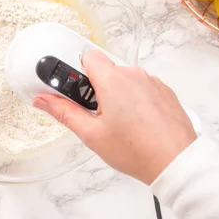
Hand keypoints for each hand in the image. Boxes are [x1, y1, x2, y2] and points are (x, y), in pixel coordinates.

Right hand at [33, 50, 196, 184]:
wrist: (176, 162)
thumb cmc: (136, 150)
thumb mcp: (91, 134)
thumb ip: (64, 112)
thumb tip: (43, 100)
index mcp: (112, 81)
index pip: (88, 57)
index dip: (78, 72)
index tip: (76, 90)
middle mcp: (134, 75)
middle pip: (106, 71)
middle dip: (98, 89)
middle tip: (99, 116)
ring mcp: (152, 82)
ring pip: (125, 80)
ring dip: (118, 94)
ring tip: (121, 123)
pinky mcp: (165, 92)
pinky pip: (143, 88)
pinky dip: (137, 100)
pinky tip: (138, 123)